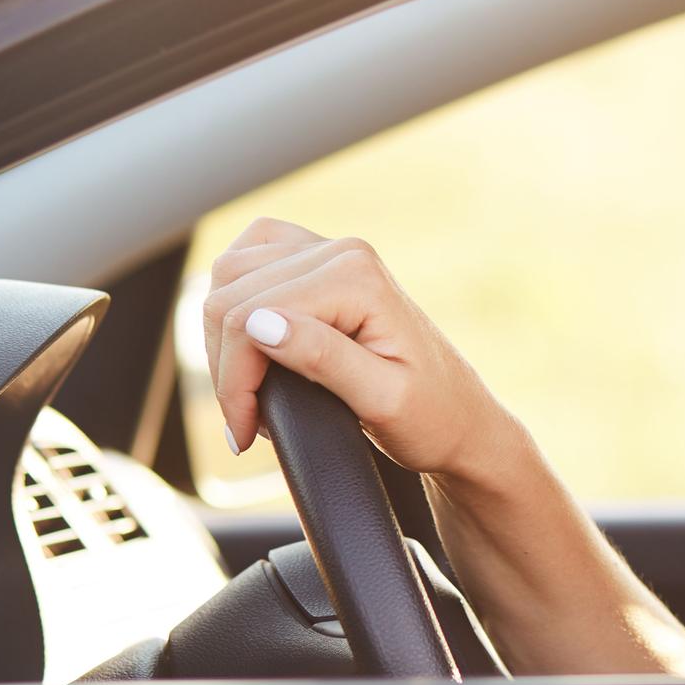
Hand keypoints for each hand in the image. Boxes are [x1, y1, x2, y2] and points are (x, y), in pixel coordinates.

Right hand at [201, 217, 515, 478]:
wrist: (461, 417)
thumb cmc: (432, 416)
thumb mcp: (382, 400)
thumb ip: (322, 357)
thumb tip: (260, 323)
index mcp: (357, 278)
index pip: (250, 317)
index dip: (236, 382)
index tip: (245, 433)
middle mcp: (343, 253)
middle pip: (230, 294)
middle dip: (227, 366)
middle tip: (247, 422)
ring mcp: (330, 251)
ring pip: (228, 275)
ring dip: (224, 338)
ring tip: (250, 391)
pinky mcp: (318, 261)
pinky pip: (247, 262)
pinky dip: (233, 303)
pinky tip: (250, 347)